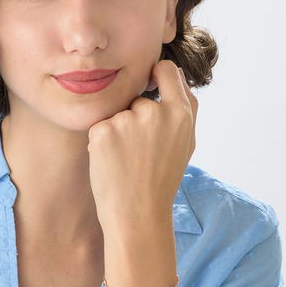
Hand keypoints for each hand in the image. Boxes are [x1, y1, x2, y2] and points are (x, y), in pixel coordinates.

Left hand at [87, 60, 197, 229]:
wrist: (137, 215)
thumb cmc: (161, 181)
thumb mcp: (185, 144)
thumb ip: (183, 108)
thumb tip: (172, 74)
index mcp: (180, 113)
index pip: (165, 70)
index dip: (155, 76)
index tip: (148, 86)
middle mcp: (154, 112)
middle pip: (136, 98)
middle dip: (134, 117)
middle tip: (138, 152)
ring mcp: (126, 120)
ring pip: (117, 115)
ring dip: (117, 132)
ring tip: (126, 160)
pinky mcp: (102, 131)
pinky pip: (99, 126)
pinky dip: (102, 142)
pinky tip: (111, 163)